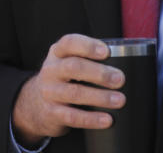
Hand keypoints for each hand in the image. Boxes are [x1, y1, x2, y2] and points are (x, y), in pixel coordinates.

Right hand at [11, 34, 125, 147]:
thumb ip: (88, 58)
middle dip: (99, 73)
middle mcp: (51, 70)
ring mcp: (49, 92)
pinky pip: (72, 116)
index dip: (88, 46)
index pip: (69, 43)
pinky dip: (91, 119)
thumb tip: (127, 61)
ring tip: (119, 100)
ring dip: (100, 97)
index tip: (107, 52)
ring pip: (75, 93)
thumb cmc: (63, 78)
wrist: (35, 104)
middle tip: (120, 79)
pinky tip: (107, 119)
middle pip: (73, 67)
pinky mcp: (51, 112)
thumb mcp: (68, 61)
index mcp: (58, 52)